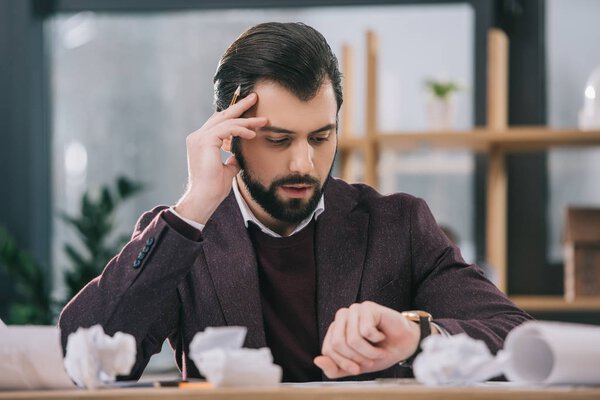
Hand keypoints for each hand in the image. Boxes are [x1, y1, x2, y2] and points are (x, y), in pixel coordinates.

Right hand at [175, 93, 266, 223]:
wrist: (204, 198)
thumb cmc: (214, 188)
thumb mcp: (227, 170)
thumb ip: (231, 160)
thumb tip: (237, 156)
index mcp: (201, 142)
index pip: (218, 123)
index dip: (234, 116)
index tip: (250, 111)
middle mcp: (197, 137)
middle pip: (221, 115)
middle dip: (239, 106)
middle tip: (255, 97)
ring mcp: (199, 138)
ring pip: (226, 121)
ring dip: (246, 120)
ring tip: (263, 121)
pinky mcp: (204, 141)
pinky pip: (226, 129)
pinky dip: (240, 129)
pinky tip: (252, 134)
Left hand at [314, 301, 420, 378]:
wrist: (405, 345)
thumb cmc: (380, 353)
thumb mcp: (356, 366)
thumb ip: (335, 368)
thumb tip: (317, 360)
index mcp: (335, 330)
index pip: (328, 349)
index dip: (342, 363)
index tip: (357, 369)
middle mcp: (342, 317)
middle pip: (338, 343)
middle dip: (356, 357)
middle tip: (371, 359)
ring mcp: (354, 310)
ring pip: (352, 338)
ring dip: (369, 351)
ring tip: (378, 350)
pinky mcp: (367, 307)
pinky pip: (365, 330)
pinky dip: (377, 338)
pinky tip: (382, 334)